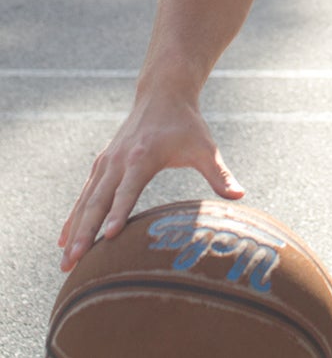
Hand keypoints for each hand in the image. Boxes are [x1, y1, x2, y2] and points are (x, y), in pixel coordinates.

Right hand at [58, 93, 243, 271]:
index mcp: (143, 157)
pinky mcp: (101, 165)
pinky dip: (73, 217)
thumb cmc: (187, 125)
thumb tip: (240, 195)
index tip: (108, 238)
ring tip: (65, 262)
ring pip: (85, 202)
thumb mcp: (205, 148)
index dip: (118, 214)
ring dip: (74, 231)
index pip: (128, 190)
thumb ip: (219, 174)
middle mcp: (118, 161)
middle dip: (85, 234)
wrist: (162, 94)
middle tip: (72, 263)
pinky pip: (83, 195)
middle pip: (97, 201)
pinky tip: (64, 240)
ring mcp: (106, 163)